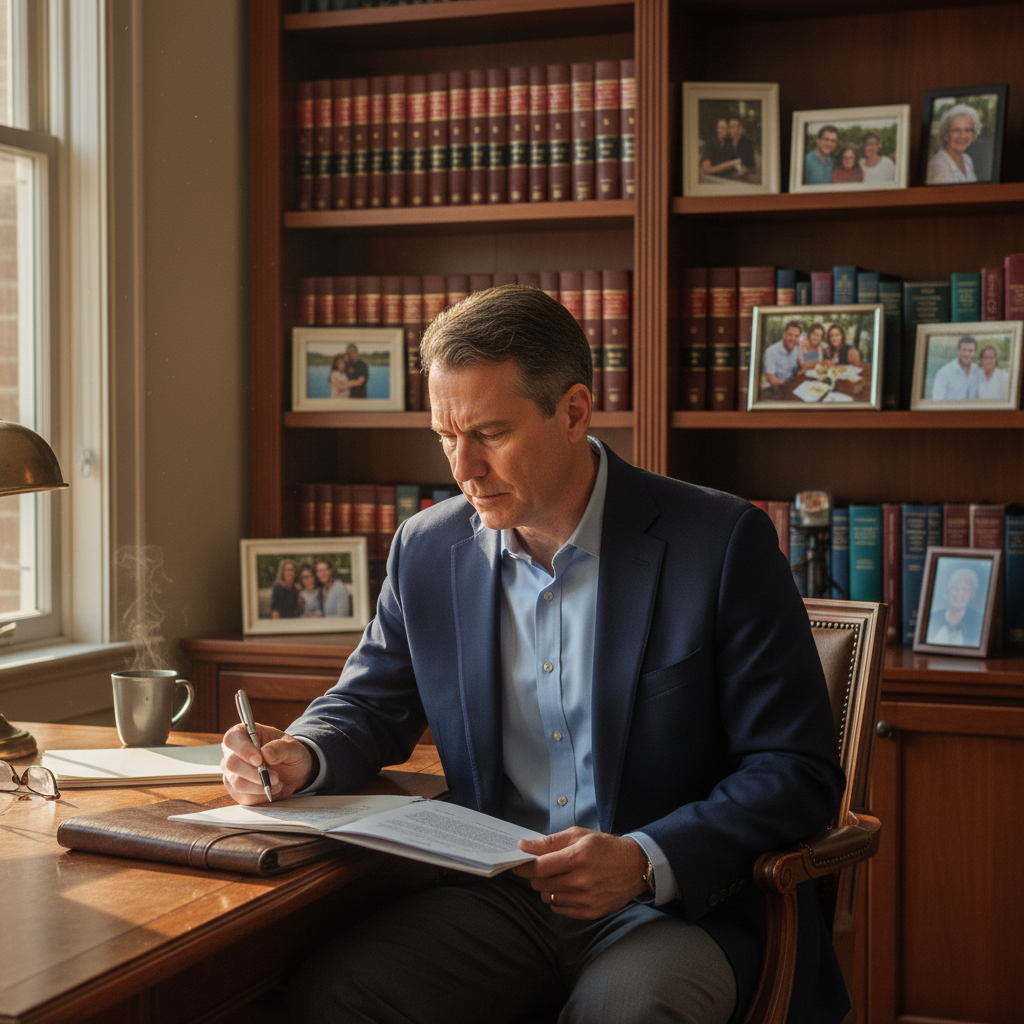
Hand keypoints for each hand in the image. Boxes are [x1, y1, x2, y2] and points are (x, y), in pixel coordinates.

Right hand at [221, 722, 314, 804]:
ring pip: (237, 783)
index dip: (243, 749)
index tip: (259, 760)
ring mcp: (232, 773)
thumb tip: (265, 754)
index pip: (232, 739)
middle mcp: (232, 753)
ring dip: (261, 787)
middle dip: (256, 774)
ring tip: (278, 783)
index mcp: (244, 734)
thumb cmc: (289, 754)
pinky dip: (261, 796)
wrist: (293, 772)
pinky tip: (272, 789)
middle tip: (276, 777)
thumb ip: (280, 748)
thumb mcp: (292, 747)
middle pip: (231, 764)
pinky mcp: (236, 791)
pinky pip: (244, 797)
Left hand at [512, 827, 648, 918]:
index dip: (523, 866)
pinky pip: (559, 909)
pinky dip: (558, 899)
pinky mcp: (589, 913)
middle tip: (544, 867)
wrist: (634, 867)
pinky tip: (568, 888)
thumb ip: (549, 842)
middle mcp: (580, 881)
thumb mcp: (578, 835)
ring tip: (559, 877)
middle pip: (540, 883)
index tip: (517, 864)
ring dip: (547, 887)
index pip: (539, 867)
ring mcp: (585, 900)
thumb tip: (523, 846)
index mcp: (577, 857)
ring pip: (548, 898)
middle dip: (536, 875)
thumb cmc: (604, 847)